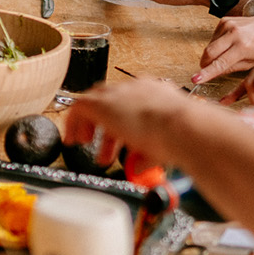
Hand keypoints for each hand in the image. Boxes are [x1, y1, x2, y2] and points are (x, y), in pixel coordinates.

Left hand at [61, 79, 203, 169]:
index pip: (132, 103)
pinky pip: (79, 107)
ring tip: (85, 144)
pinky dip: (74, 122)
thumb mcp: (165, 145)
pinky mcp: (100, 102)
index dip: (122, 122)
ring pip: (95, 102)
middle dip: (104, 123)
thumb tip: (141, 165)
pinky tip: (73, 139)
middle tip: (99, 143)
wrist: (180, 127)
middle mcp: (136, 89)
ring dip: (90, 125)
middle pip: (112, 102)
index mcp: (155, 94)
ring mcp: (118, 94)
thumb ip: (149, 155)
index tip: (120, 139)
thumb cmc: (180, 138)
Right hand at [192, 9, 253, 84]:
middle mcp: (234, 34)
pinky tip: (227, 45)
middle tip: (207, 69)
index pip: (220, 63)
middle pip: (209, 52)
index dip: (206, 72)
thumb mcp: (250, 63)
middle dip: (205, 63)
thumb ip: (230, 68)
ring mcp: (228, 25)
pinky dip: (216, 44)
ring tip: (226, 54)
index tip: (195, 79)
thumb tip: (211, 73)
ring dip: (212, 54)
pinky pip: (213, 37)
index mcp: (243, 47)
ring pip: (209, 46)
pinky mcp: (224, 20)